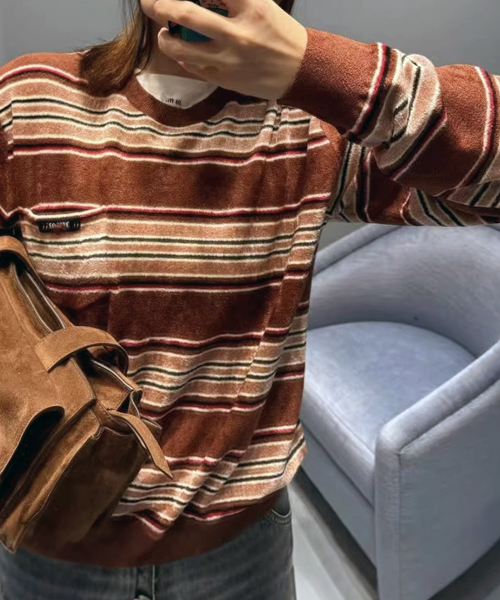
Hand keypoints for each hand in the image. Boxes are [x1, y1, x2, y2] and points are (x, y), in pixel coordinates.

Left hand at [153, 0, 307, 99]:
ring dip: (166, 38)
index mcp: (250, 6)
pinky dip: (183, 58)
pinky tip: (180, 52)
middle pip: (185, 14)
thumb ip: (232, 0)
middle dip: (158, 5)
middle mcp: (238, 32)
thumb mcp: (262, 5)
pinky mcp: (226, 79)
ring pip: (182, 48)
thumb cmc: (280, 33)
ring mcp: (230, 59)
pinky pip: (194, 68)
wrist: (301, 70)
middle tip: (148, 1)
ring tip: (164, 33)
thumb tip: (201, 0)